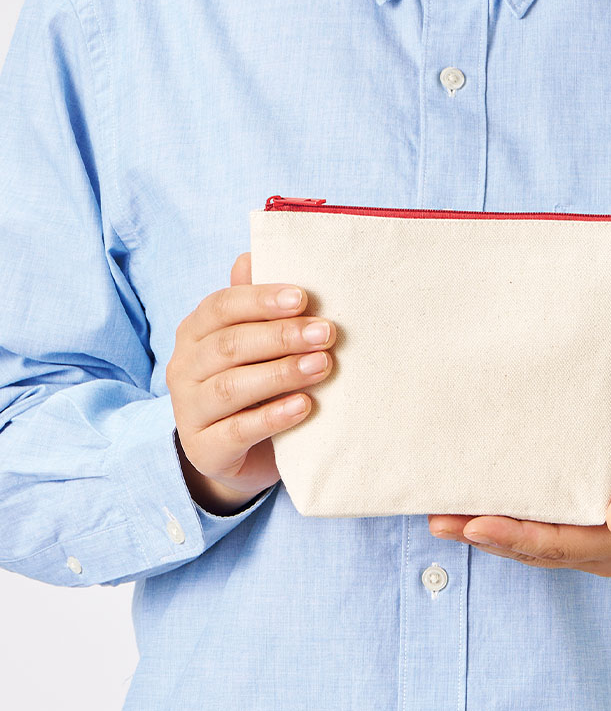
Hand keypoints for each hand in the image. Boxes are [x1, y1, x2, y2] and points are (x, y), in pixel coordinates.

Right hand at [166, 252, 335, 515]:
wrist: (242, 455)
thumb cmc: (255, 385)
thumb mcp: (255, 344)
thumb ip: (253, 304)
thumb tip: (251, 255)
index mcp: (195, 332)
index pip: (221, 307)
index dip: (261, 299)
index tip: (304, 297)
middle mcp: (184, 368)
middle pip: (229, 345)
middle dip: (281, 336)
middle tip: (326, 333)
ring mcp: (190, 411)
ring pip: (231, 387)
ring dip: (281, 373)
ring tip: (323, 365)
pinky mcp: (205, 450)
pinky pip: (238, 431)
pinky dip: (273, 416)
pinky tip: (304, 406)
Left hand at [428, 409, 610, 576]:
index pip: (555, 544)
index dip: (513, 537)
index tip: (475, 525)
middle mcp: (595, 551)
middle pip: (530, 549)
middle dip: (482, 537)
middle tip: (437, 520)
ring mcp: (583, 545)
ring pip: (525, 545)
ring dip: (482, 534)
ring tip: (439, 518)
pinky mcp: (574, 529)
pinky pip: (531, 533)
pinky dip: (499, 525)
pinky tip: (469, 513)